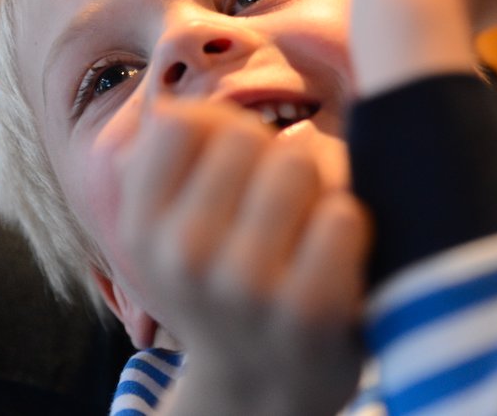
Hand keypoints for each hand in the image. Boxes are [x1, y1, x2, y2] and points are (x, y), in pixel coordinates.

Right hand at [116, 98, 369, 414]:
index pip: (185, 122)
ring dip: (321, 186)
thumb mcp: (182, 226)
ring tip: (312, 231)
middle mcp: (182, 256)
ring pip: (301, 161)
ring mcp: (244, 285)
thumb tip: (209, 108)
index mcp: (144, 228)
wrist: (267, 392)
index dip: (225, 133)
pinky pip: (344, 212)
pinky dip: (352, 224)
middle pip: (251, 136)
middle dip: (277, 158)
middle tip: (283, 211)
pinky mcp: (308, 309)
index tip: (238, 175)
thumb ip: (191, 153)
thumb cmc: (235, 284)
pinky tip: (338, 259)